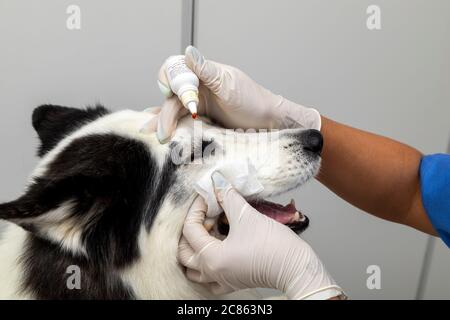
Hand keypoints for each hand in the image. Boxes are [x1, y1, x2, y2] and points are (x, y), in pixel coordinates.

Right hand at [155, 46, 320, 142]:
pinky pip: (181, 122)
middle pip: (172, 96)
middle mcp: (197, 87)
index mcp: (203, 73)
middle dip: (165, 114)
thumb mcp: (228, 85)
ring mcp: (198, 104)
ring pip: (174, 111)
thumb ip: (206, 70)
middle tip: (163, 132)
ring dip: (165, 123)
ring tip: (159, 137)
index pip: (176, 70)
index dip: (169, 81)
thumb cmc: (252, 101)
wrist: (267, 122)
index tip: (171, 95)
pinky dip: (172, 127)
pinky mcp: (200, 119)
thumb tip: (188, 52)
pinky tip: (162, 133)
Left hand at [178, 172, 343, 298]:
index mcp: (212, 258)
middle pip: (184, 252)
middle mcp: (213, 272)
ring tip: (209, 229)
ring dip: (195, 248)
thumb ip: (228, 198)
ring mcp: (222, 280)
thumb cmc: (274, 246)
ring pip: (193, 267)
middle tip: (205, 214)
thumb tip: (218, 184)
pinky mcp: (233, 282)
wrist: (297, 267)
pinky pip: (209, 277)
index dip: (197, 209)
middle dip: (190, 230)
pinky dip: (206, 263)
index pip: (190, 230)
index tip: (208, 196)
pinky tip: (217, 246)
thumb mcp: (247, 216)